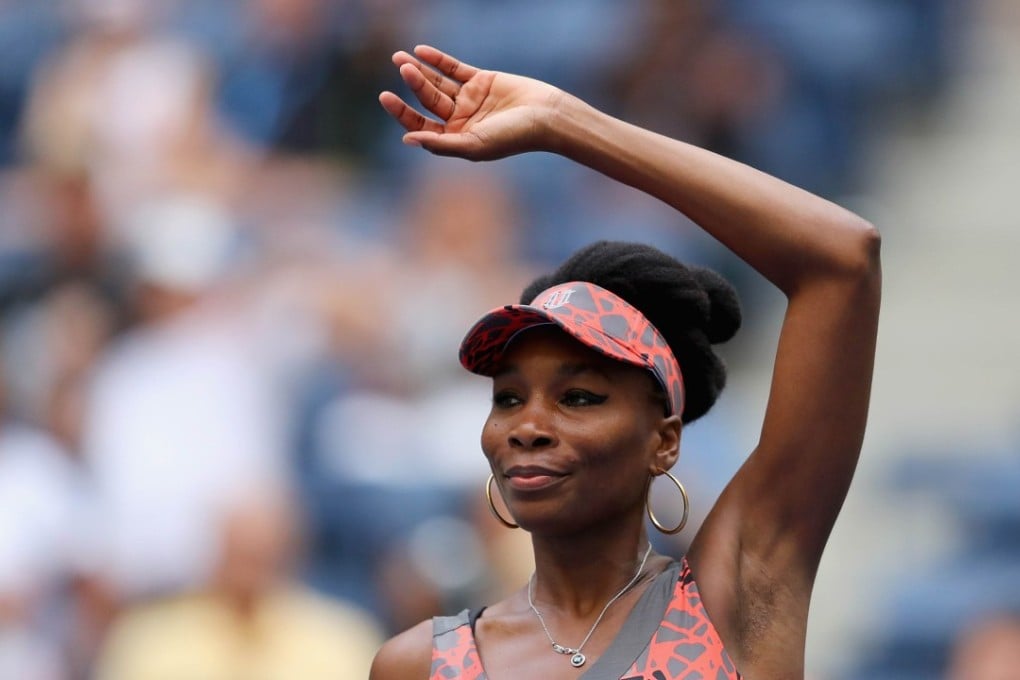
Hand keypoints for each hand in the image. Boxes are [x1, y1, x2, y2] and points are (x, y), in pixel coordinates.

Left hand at [378, 45, 563, 160]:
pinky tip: (421, 51)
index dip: (402, 113)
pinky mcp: (482, 80)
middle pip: (428, 100)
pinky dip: (438, 60)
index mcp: (456, 138)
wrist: (546, 116)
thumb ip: (440, 144)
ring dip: (421, 70)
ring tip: (401, 58)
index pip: (421, 126)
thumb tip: (407, 140)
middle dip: (413, 84)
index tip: (386, 97)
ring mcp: (470, 98)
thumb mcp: (473, 145)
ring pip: (438, 82)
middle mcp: (460, 119)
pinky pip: (454, 68)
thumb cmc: (512, 137)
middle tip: (401, 68)